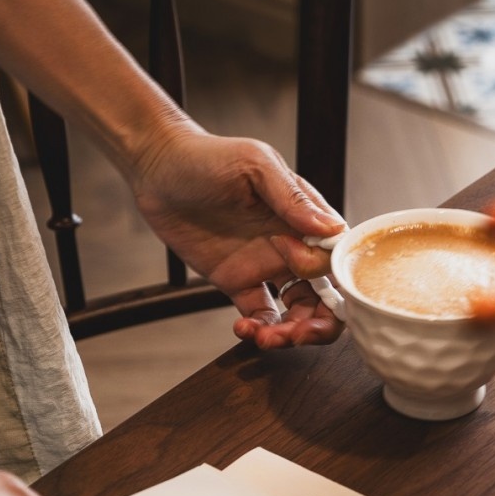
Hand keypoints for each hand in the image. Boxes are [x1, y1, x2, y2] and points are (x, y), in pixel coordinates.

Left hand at [129, 123, 345, 348]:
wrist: (158, 168)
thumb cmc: (208, 156)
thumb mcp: (254, 166)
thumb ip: (292, 199)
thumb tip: (331, 230)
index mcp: (304, 217)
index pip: (336, 257)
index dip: (325, 274)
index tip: (294, 265)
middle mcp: (292, 244)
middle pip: (326, 294)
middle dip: (319, 323)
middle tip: (295, 335)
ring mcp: (266, 265)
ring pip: (298, 311)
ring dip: (291, 332)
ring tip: (266, 338)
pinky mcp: (238, 280)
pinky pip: (261, 314)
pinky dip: (260, 329)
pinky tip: (244, 330)